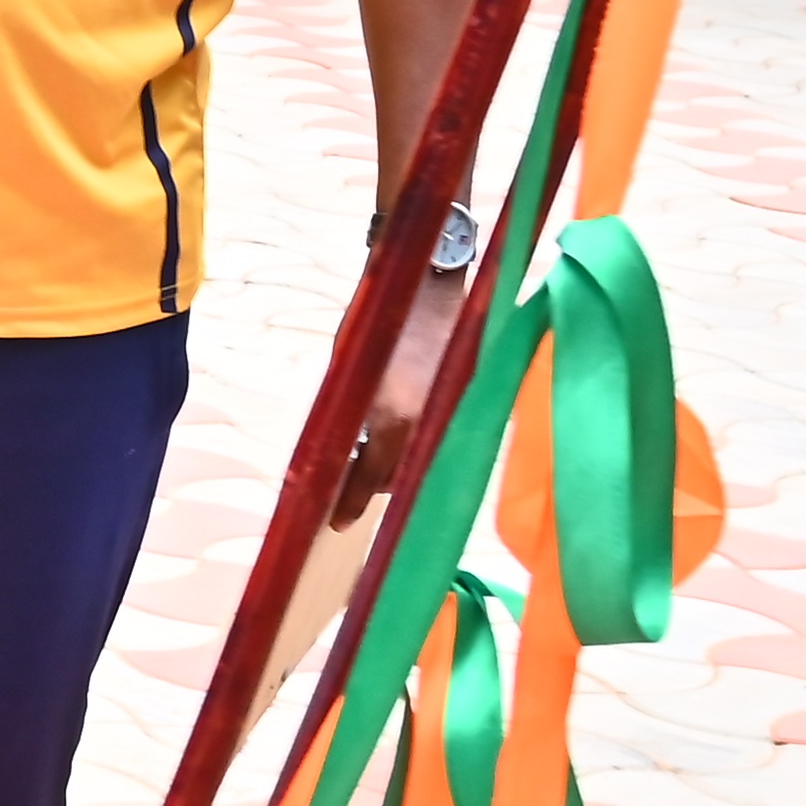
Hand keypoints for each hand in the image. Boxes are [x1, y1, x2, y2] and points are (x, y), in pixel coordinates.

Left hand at [333, 267, 474, 522]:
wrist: (430, 284)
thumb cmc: (378, 321)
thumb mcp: (348, 370)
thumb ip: (348, 416)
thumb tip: (339, 450)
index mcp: (391, 417)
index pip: (368, 479)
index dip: (349, 503)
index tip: (336, 522)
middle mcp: (427, 424)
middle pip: (400, 478)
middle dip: (375, 484)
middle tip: (353, 480)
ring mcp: (452, 415)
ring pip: (424, 462)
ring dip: (402, 466)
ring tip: (379, 454)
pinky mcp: (469, 403)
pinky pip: (443, 440)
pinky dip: (424, 445)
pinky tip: (408, 436)